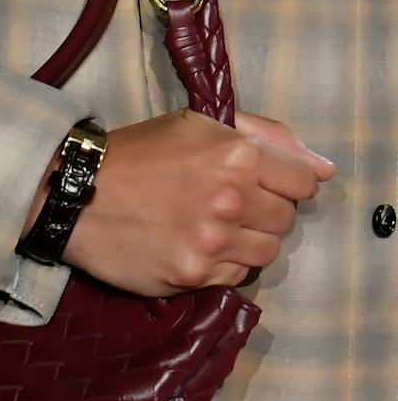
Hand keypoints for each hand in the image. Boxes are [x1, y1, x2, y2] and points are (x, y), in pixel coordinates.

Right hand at [26, 109, 334, 295]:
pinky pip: (236, 276)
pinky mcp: (193, 274)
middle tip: (225, 205)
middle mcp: (231, 199)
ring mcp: (213, 241)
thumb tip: (323, 169)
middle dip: (263, 212)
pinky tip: (193, 246)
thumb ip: (268, 138)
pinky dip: (222, 264)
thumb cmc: (138, 154)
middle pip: (285, 220)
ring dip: (246, 241)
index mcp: (238, 155)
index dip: (282, 182)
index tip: (258, 183)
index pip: (303, 181)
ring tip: (210, 228)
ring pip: (266, 252)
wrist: (75, 194)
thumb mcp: (199, 124)